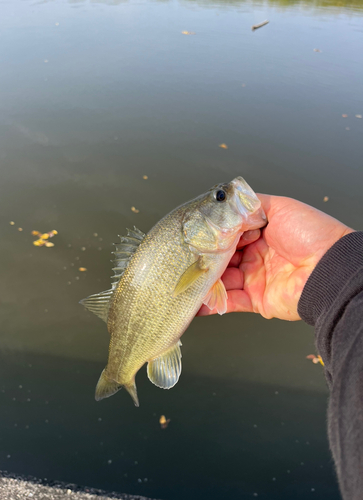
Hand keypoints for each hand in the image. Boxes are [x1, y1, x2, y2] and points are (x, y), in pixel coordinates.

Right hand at [199, 194, 354, 319]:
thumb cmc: (311, 234)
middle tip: (187, 256)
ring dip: (204, 279)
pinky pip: (230, 302)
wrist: (330, 267)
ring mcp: (256, 279)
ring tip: (185, 277)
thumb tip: (227, 201)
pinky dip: (211, 302)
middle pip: (223, 258)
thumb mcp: (280, 206)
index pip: (230, 235)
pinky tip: (195, 298)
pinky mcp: (257, 300)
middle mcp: (257, 257)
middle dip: (206, 258)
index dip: (214, 235)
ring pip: (222, 280)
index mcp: (262, 235)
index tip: (198, 235)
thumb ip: (251, 204)